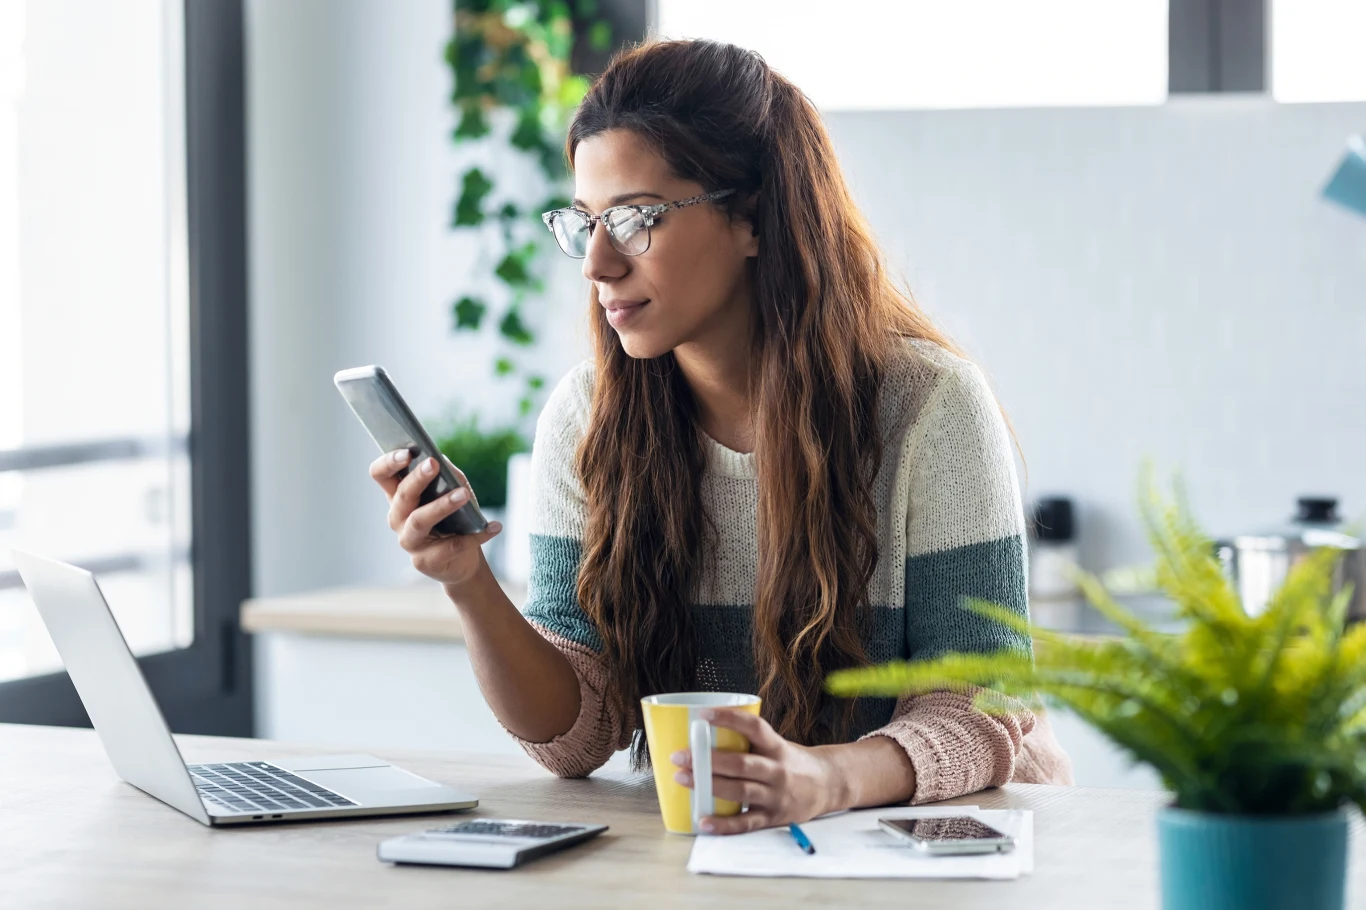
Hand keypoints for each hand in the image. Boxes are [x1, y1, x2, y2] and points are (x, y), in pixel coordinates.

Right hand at [369, 449, 501, 587]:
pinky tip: (493, 527)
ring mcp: (409, 541)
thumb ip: (446, 474)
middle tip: (433, 463)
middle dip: (417, 478)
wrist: (463, 560)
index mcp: (399, 496)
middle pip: (402, 496)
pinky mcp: (425, 561)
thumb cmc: (455, 518)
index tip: (406, 453)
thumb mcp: (452, 490)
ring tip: (464, 494)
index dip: (388, 463)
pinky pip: (451, 546)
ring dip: (442, 505)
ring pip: (419, 520)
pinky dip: (475, 536)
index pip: (380, 475)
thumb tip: (440, 458)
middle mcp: (398, 518)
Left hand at [670, 708, 847, 834]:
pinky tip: (703, 821)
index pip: (754, 727)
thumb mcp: (777, 745)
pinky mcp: (773, 818)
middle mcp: (777, 770)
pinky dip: (723, 824)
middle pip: (741, 763)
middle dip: (707, 760)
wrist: (828, 785)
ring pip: (740, 791)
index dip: (729, 718)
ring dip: (708, 786)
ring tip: (683, 779)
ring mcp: (775, 796)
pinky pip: (746, 823)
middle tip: (679, 756)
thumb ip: (748, 742)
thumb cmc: (792, 762)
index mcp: (777, 747)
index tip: (703, 715)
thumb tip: (702, 735)